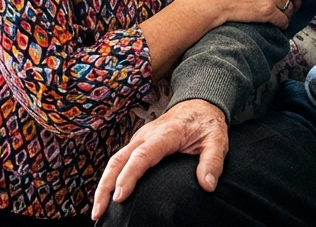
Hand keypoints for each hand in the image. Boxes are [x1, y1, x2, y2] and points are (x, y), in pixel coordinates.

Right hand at [92, 99, 227, 220]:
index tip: (120, 197)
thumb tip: (207, 185)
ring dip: (103, 185)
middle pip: (118, 160)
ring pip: (114, 161)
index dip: (128, 177)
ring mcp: (139, 139)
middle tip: (99, 212)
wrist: (198, 104)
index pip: (142, 156)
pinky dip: (109, 178)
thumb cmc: (206, 122)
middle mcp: (146, 135)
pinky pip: (119, 161)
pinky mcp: (137, 144)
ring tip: (97, 210)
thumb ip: (213, 162)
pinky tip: (107, 196)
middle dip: (105, 186)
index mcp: (165, 134)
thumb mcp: (217, 140)